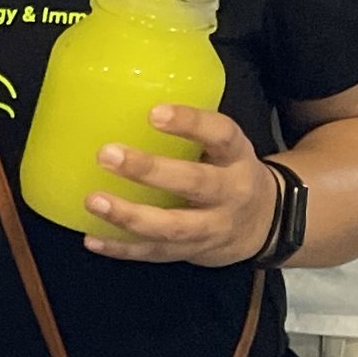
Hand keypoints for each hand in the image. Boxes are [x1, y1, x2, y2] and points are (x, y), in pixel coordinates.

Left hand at [82, 107, 278, 265]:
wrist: (264, 224)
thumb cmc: (228, 172)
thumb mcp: (226, 147)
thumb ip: (192, 132)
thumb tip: (125, 103)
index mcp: (237, 157)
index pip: (221, 135)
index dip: (190, 123)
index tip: (154, 113)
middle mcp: (229, 192)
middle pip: (193, 183)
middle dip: (149, 171)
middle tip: (108, 154)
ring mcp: (211, 228)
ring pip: (171, 227)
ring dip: (129, 215)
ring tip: (93, 200)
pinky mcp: (192, 253)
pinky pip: (155, 254)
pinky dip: (122, 249)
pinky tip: (92, 239)